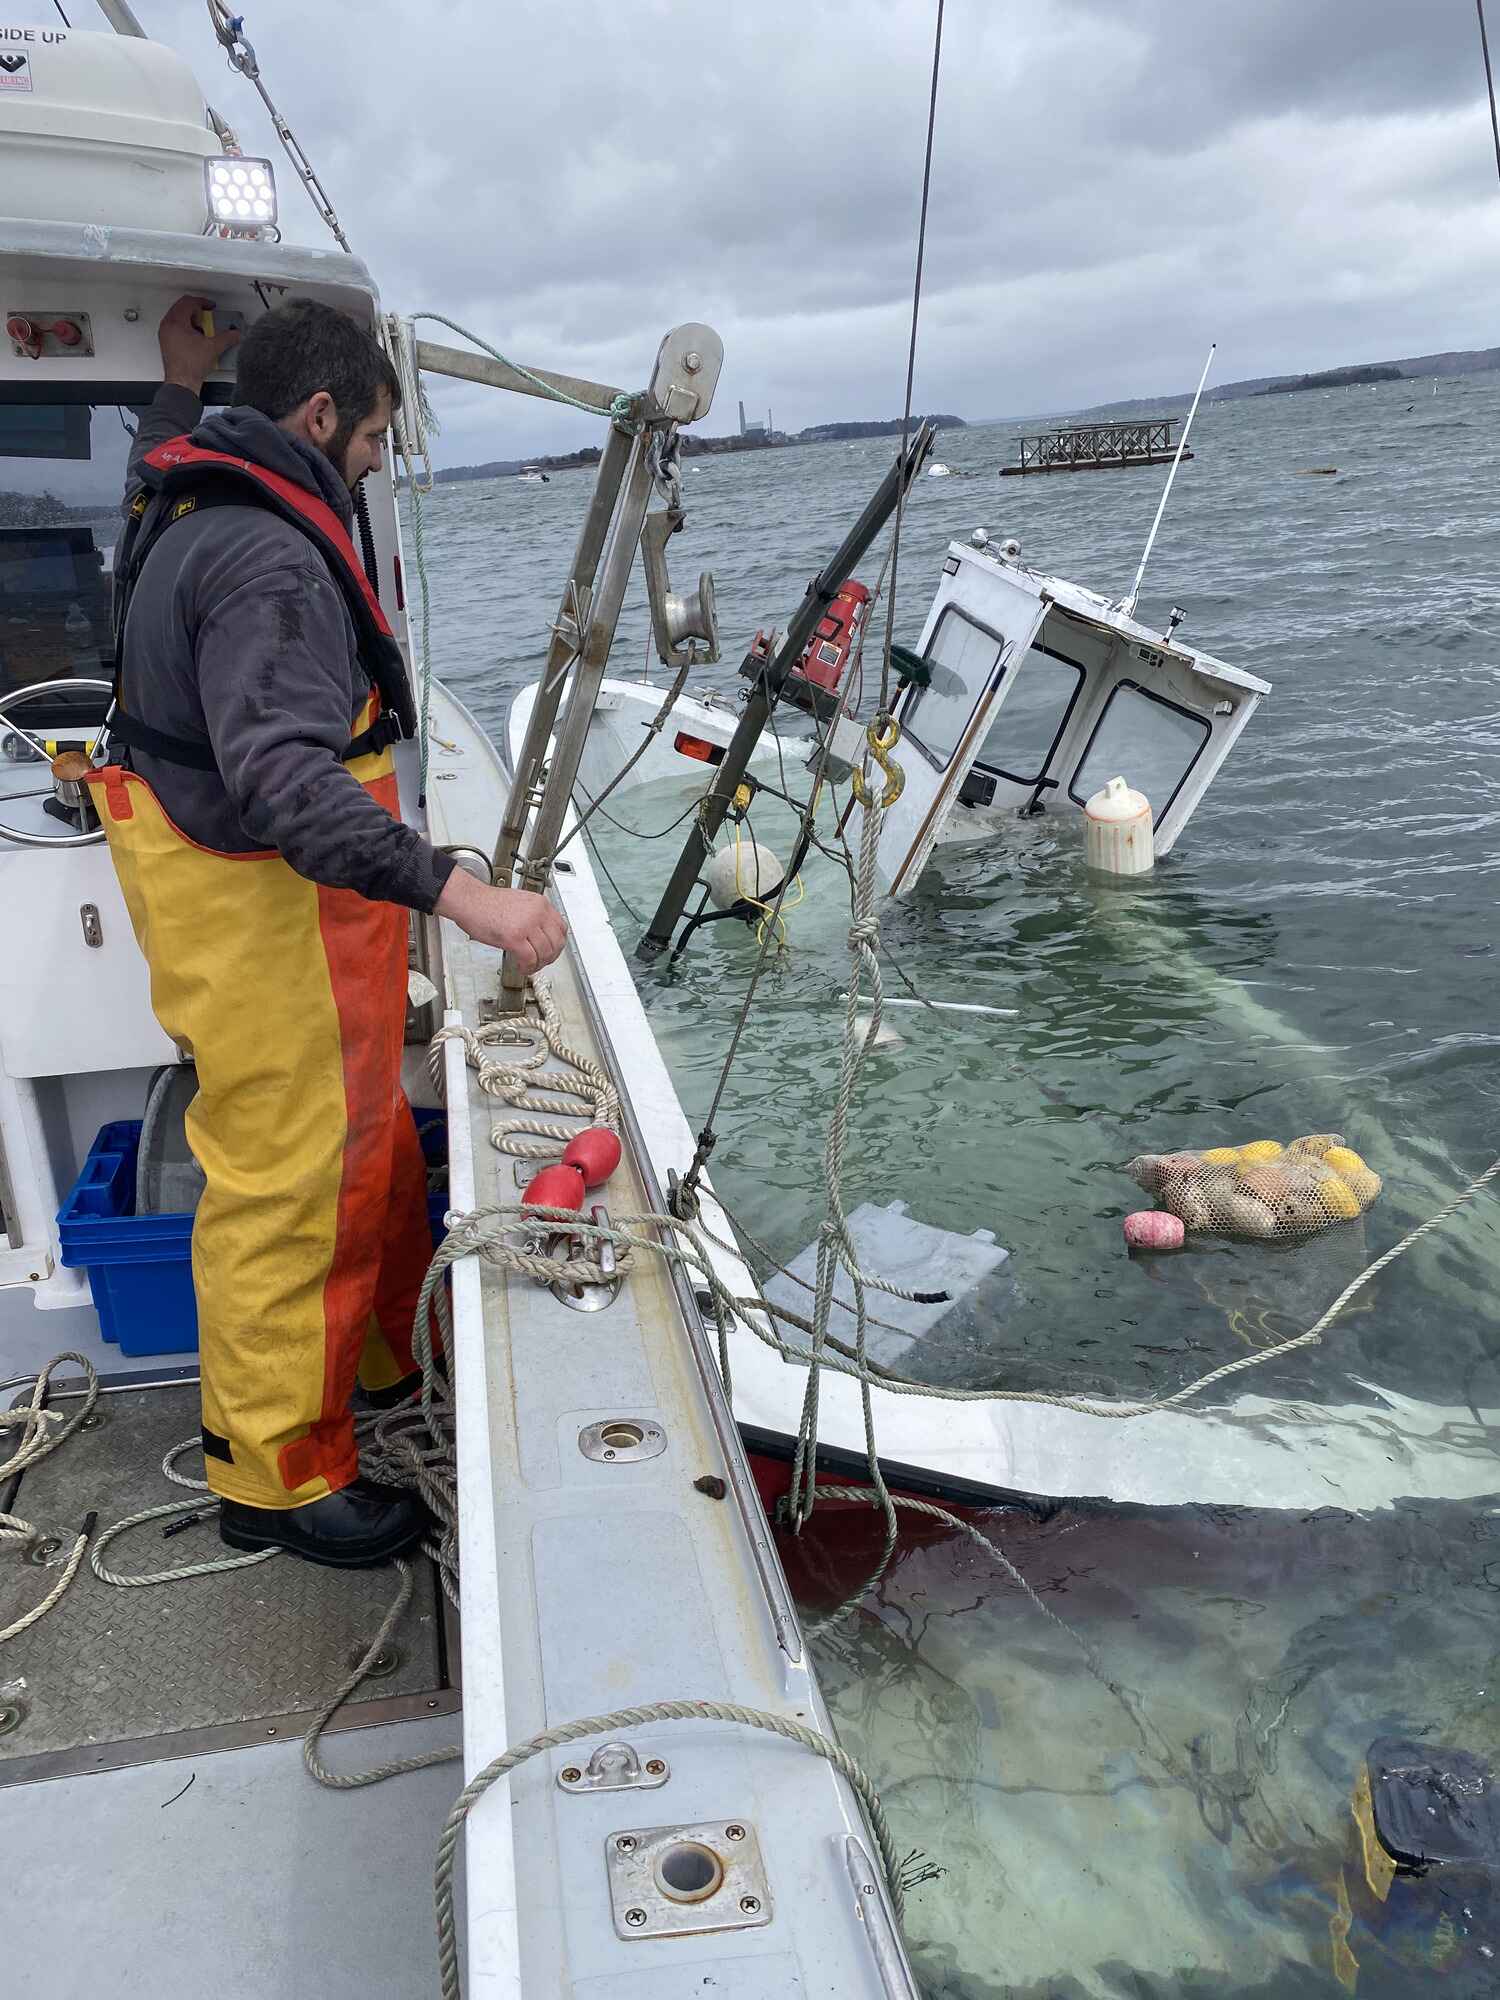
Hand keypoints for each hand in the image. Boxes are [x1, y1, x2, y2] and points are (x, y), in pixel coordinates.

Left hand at [159, 294, 240, 394]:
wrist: (182, 382)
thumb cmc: (191, 366)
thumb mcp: (213, 348)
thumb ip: (227, 337)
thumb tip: (235, 333)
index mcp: (176, 322)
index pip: (188, 302)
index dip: (202, 302)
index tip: (210, 306)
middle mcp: (167, 325)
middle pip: (181, 307)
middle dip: (196, 310)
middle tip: (207, 316)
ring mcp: (165, 334)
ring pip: (177, 317)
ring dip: (191, 318)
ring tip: (202, 328)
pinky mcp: (167, 342)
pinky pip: (175, 327)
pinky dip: (186, 327)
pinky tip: (196, 338)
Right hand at [435, 870, 567, 973]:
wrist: (468, 900)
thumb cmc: (487, 903)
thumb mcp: (520, 903)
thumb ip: (534, 916)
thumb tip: (541, 935)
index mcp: (540, 904)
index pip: (561, 928)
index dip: (558, 944)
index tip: (551, 950)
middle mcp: (537, 913)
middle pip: (556, 942)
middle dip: (550, 957)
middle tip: (541, 962)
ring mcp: (526, 925)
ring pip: (545, 953)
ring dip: (538, 964)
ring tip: (529, 966)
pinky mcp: (514, 937)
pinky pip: (529, 958)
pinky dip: (527, 967)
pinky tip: (521, 967)